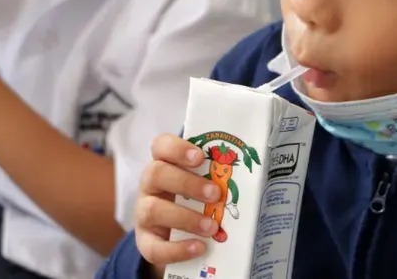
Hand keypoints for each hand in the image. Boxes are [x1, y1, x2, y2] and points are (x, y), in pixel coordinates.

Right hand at [134, 134, 222, 271]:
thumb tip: (253, 175)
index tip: (200, 156)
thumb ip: (215, 176)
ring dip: (186, 218)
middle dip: (188, 183)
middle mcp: (150, 186)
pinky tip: (199, 248)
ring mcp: (143, 214)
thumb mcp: (201, 184)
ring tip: (211, 226)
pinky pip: (155, 247)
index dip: (177, 148)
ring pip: (153, 210)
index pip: (160, 146)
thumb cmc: (193, 200)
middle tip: (215, 194)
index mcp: (163, 164)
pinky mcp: (145, 242)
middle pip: (156, 174)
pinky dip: (178, 249)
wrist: (173, 235)